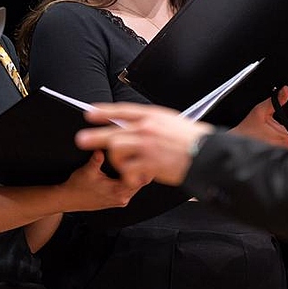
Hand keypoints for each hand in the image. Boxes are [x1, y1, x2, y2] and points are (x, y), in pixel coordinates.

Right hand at [58, 150, 145, 210]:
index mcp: (117, 192)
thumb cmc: (77, 187)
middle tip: (144, 153)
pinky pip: (130, 188)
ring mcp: (120, 200)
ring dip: (137, 173)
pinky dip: (131, 178)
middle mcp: (122, 198)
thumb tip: (101, 147)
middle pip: (141, 182)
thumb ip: (96, 159)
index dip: (143, 166)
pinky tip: (128, 169)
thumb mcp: (87, 171)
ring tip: (137, 159)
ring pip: (136, 185)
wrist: (69, 199)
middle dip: (142, 168)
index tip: (145, 154)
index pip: (141, 179)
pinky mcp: (117, 199)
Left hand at [77, 102, 210, 187]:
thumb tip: (139, 125)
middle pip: (113, 132)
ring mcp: (147, 147)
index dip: (104, 112)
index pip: (122, 111)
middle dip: (94, 137)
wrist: (206, 154)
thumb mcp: (171, 122)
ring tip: (124, 167)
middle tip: (81, 140)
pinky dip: (129, 176)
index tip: (89, 113)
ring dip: (117, 161)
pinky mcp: (149, 164)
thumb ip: (153, 123)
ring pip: (117, 151)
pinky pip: (128, 170)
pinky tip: (136, 177)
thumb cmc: (192, 139)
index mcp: (153, 116)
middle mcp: (147, 129)